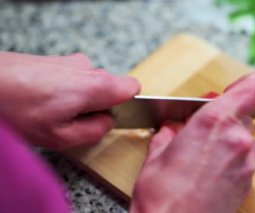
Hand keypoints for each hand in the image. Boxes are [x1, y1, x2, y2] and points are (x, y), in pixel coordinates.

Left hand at [0, 52, 139, 149]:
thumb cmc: (16, 108)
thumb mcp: (61, 136)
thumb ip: (95, 131)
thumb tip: (107, 122)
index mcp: (96, 85)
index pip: (133, 88)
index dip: (127, 104)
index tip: (110, 116)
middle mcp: (87, 68)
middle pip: (109, 88)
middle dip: (96, 106)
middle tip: (70, 120)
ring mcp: (70, 61)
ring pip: (88, 84)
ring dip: (77, 99)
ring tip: (50, 111)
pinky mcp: (55, 60)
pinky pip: (72, 78)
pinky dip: (63, 91)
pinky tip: (41, 100)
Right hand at [130, 73, 254, 212]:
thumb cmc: (162, 195)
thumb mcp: (157, 154)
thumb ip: (169, 133)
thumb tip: (172, 128)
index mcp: (215, 121)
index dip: (248, 85)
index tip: (235, 89)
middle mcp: (238, 139)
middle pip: (244, 114)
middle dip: (225, 117)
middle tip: (202, 128)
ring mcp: (246, 163)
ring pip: (244, 137)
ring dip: (228, 139)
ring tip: (202, 154)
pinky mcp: (247, 182)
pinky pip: (243, 159)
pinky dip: (230, 157)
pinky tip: (207, 170)